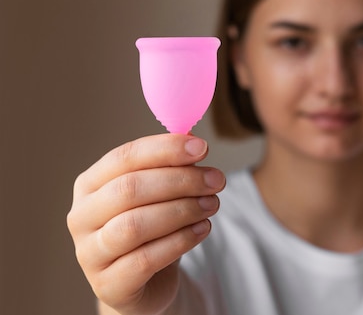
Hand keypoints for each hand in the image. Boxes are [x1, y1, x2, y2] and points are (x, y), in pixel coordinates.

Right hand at [67, 134, 224, 314]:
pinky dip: (180, 241)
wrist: (146, 282)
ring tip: (212, 205)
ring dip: (182, 210)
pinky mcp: (108, 285)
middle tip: (216, 180)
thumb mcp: (159, 194)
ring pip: (134, 225)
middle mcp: (82, 217)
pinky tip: (202, 229)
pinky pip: (145, 259)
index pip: (124, 157)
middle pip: (130, 189)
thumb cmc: (152, 228)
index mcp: (91, 184)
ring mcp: (89, 253)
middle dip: (180, 181)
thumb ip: (171, 168)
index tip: (202, 147)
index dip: (165, 149)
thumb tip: (193, 142)